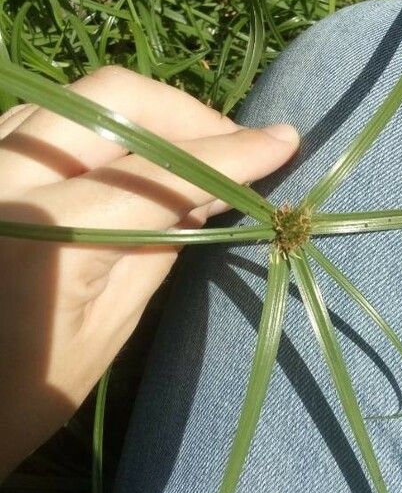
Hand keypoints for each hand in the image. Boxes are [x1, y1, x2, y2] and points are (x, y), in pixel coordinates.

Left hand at [0, 66, 298, 477]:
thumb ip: (160, 243)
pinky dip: (112, 125)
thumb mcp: (107, 329)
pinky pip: (54, 116)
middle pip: (114, 100)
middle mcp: (0, 177)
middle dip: (189, 117)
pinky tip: (143, 156)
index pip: (157, 174)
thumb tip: (215, 190)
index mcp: (40, 234)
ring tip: (199, 152)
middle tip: (236, 149)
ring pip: (82, 98)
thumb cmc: (23, 394)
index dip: (229, 155)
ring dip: (153, 115)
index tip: (283, 142)